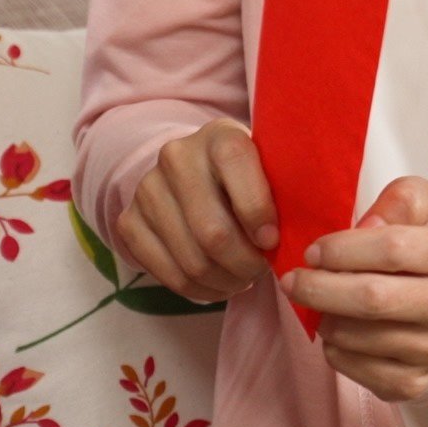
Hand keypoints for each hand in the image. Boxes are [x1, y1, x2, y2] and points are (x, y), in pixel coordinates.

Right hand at [117, 120, 279, 302]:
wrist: (191, 171)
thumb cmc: (246, 177)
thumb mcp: (269, 168)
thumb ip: (284, 191)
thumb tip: (298, 236)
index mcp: (219, 136)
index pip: (236, 166)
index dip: (259, 213)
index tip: (273, 241)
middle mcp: (177, 157)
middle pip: (213, 232)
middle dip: (246, 264)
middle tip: (261, 270)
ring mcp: (147, 189)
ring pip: (192, 261)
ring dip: (226, 282)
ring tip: (243, 279)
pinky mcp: (129, 221)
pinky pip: (168, 275)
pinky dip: (201, 290)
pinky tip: (219, 284)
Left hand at [287, 177, 427, 400]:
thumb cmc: (417, 250)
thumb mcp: (417, 210)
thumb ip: (402, 199)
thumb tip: (371, 223)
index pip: (393, 249)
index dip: (342, 249)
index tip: (311, 252)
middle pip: (374, 298)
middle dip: (321, 288)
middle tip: (291, 281)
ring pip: (360, 337)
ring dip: (325, 318)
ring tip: (316, 304)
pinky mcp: (416, 383)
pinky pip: (359, 369)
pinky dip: (334, 350)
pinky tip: (335, 331)